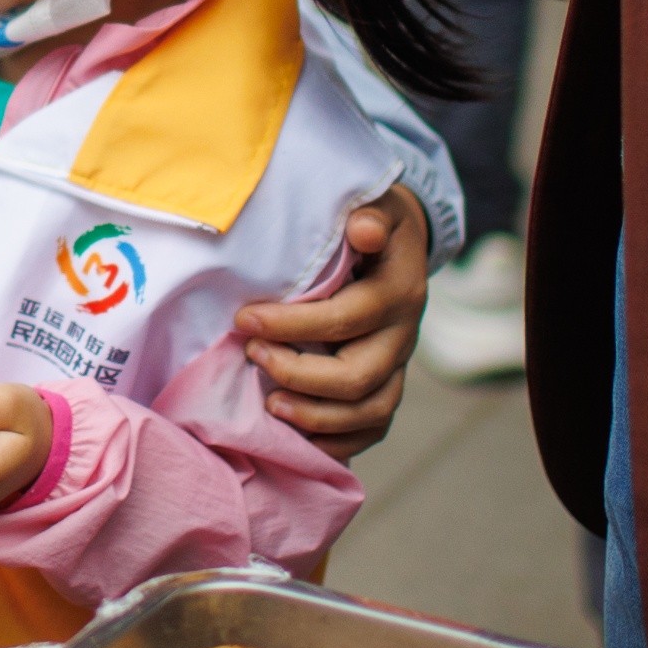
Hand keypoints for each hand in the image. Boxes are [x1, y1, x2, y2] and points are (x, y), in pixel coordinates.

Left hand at [240, 187, 427, 451]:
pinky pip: (374, 427)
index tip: (244, 318)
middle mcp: (403, 335)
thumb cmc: (372, 220)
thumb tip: (363, 229)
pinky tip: (299, 438)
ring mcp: (399, 365)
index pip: (346, 319)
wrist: (401, 241)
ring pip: (368, 410)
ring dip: (316, 416)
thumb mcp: (377, 206)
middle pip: (358, 376)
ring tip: (271, 404)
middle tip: (253, 355)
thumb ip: (371, 216)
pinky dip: (339, 441)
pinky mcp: (390, 383)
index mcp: (399, 290)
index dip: (292, 324)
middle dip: (298, 374)